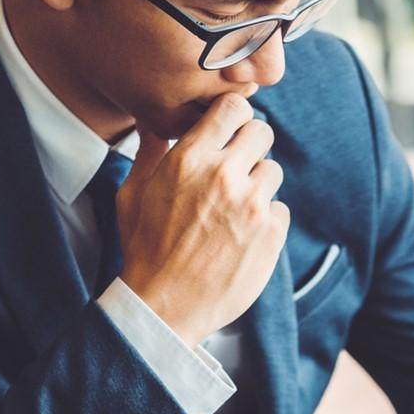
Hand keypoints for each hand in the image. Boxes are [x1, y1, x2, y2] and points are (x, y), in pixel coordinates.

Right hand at [116, 94, 289, 347]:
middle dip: (250, 146)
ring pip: (273, 171)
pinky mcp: (271, 233)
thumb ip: (148, 154)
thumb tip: (153, 124)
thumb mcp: (132, 196)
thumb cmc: (145, 250)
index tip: (229, 131)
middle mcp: (224, 176)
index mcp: (189, 160)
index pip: (234, 107)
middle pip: (263, 131)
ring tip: (235, 210)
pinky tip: (243, 236)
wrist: (165, 306)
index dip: (234, 116)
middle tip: (236, 168)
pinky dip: (267, 220)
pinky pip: (280, 209)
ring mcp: (252, 205)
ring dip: (258, 185)